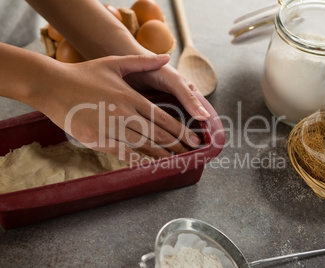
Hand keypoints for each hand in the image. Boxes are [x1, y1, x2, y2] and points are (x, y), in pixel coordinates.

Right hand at [30, 54, 202, 161]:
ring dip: (161, 154)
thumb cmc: (84, 74)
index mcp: (131, 97)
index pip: (163, 118)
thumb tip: (166, 58)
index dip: (181, 131)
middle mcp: (124, 113)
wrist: (51, 85)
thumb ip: (142, 62)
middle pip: (157, 134)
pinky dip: (136, 160)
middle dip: (177, 145)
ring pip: (142, 145)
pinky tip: (148, 165)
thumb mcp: (114, 63)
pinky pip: (122, 153)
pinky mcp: (96, 140)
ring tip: (175, 161)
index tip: (194, 139)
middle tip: (191, 153)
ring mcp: (110, 128)